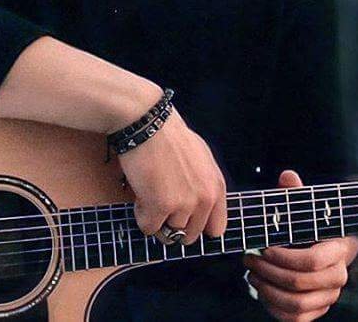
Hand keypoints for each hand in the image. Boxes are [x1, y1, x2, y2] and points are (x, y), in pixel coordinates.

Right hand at [118, 110, 226, 244]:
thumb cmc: (169, 134)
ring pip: (168, 233)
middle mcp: (205, 198)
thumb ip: (203, 182)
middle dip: (174, 223)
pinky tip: (140, 192)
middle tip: (161, 203)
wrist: (148, 122)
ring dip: (156, 217)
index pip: (216, 228)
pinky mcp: (160, 206)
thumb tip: (195, 203)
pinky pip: (148, 227)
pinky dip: (141, 214)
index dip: (197, 224)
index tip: (184, 217)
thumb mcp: (200, 157)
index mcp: (216, 186)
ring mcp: (183, 204)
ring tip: (149, 192)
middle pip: (190, 236)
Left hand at [243, 170, 357, 320]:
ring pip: (297, 304)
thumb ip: (295, 194)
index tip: (263, 247)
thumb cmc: (311, 224)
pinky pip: (297, 319)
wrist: (326, 245)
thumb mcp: (304, 207)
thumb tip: (288, 176)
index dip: (282, 257)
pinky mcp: (318, 308)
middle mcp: (337, 277)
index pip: (311, 261)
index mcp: (337, 250)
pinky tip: (261, 291)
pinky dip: (274, 308)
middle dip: (268, 271)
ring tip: (252, 274)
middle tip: (249, 259)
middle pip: (299, 283)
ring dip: (268, 290)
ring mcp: (329, 296)